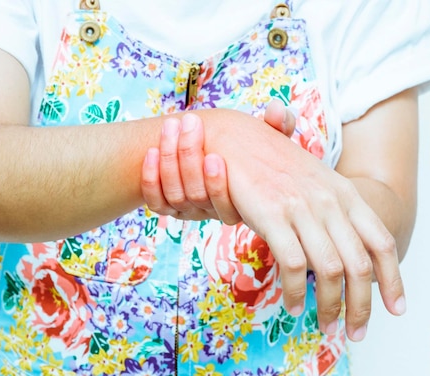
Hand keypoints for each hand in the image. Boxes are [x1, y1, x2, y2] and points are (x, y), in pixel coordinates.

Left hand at [141, 99, 294, 223]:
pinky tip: (151, 152)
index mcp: (240, 201)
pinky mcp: (168, 205)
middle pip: (196, 196)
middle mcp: (214, 210)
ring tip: (171, 127)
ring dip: (169, 160)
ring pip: (174, 196)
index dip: (217, 184)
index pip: (226, 204)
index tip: (214, 155)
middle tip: (187, 122)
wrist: (216, 151)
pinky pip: (156, 201)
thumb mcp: (270, 137)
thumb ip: (279, 125)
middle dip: (188, 158)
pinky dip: (150, 179)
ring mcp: (189, 209)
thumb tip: (276, 110)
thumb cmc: (251, 148)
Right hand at [201, 108, 404, 341]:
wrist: (235, 139)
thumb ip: (334, 214)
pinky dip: (294, 290)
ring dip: (329, 305)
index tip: (396, 309)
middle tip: (356, 331)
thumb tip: (346, 255)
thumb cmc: (271, 166)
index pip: (381, 242)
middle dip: (362, 306)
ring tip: (325, 324)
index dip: (393, 279)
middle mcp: (329, 200)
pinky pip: (292, 264)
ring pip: (329, 269)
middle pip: (359, 264)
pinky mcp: (272, 215)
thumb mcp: (314, 184)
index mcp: (345, 194)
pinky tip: (293, 304)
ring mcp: (302, 207)